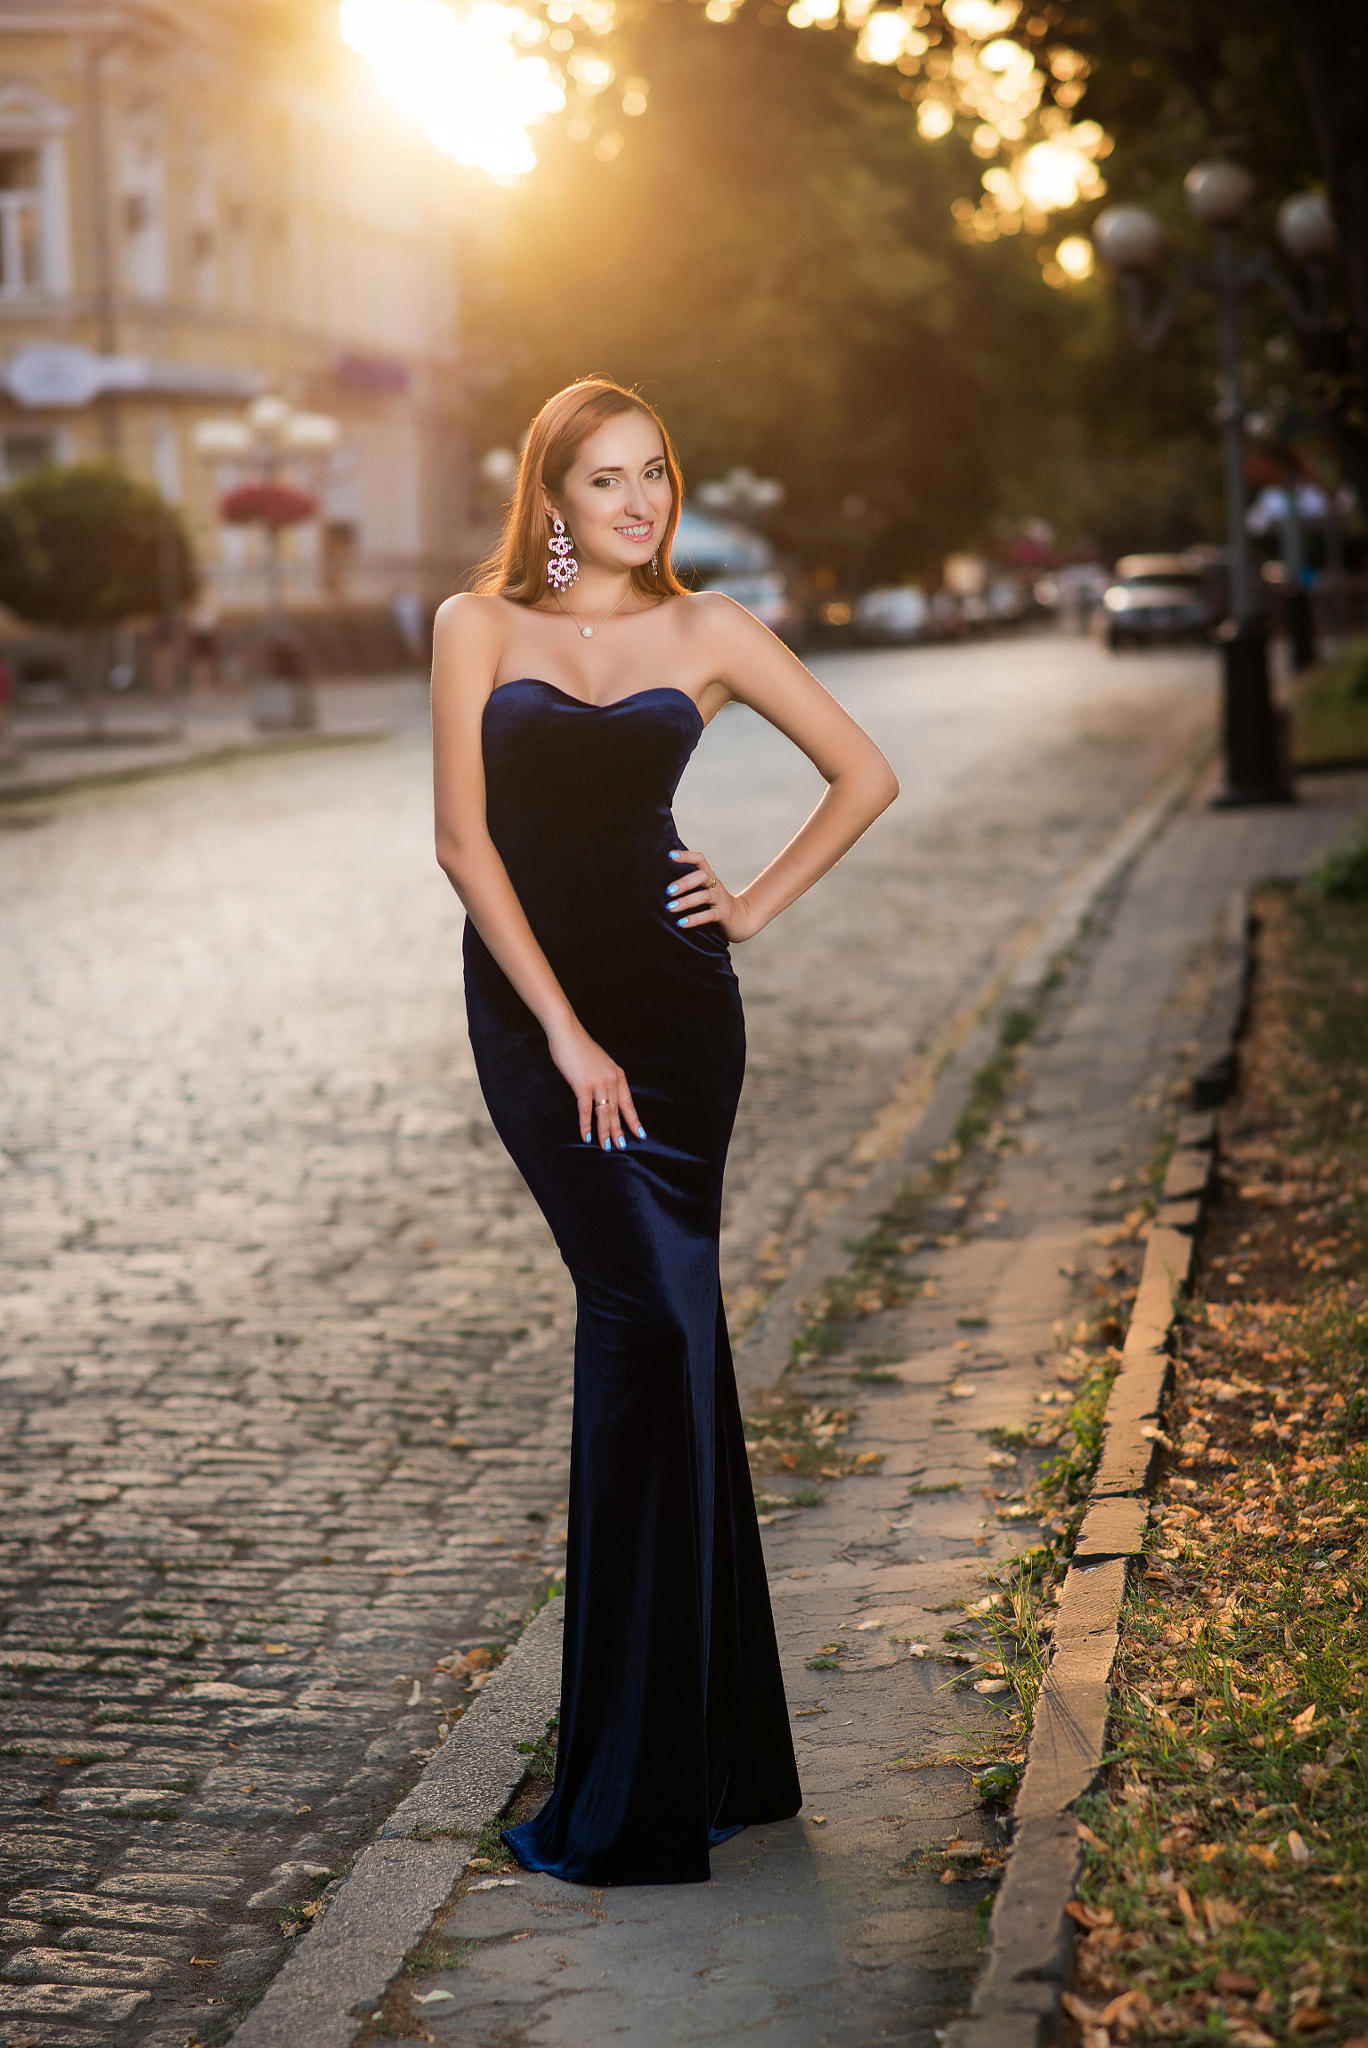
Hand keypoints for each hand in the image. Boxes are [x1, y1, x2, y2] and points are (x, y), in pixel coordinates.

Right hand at [545, 1018, 645, 1151]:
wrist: (568, 1033)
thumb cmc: (581, 1048)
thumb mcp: (601, 1063)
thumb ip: (605, 1078)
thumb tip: (604, 1094)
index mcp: (618, 1075)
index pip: (628, 1103)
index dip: (634, 1120)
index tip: (640, 1134)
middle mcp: (611, 1080)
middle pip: (617, 1111)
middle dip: (619, 1131)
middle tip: (622, 1147)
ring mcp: (598, 1083)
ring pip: (604, 1113)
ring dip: (605, 1132)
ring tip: (607, 1147)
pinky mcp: (583, 1085)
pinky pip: (586, 1109)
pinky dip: (586, 1124)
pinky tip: (586, 1136)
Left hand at [666, 848, 761, 941]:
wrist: (742, 919)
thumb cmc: (715, 905)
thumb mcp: (704, 891)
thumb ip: (689, 886)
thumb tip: (661, 886)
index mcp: (709, 877)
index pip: (700, 860)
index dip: (687, 856)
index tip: (670, 855)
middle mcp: (715, 885)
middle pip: (702, 876)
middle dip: (684, 882)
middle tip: (668, 891)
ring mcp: (721, 899)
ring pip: (704, 896)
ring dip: (686, 901)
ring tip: (670, 907)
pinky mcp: (724, 914)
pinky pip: (709, 915)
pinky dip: (695, 919)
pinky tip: (681, 923)